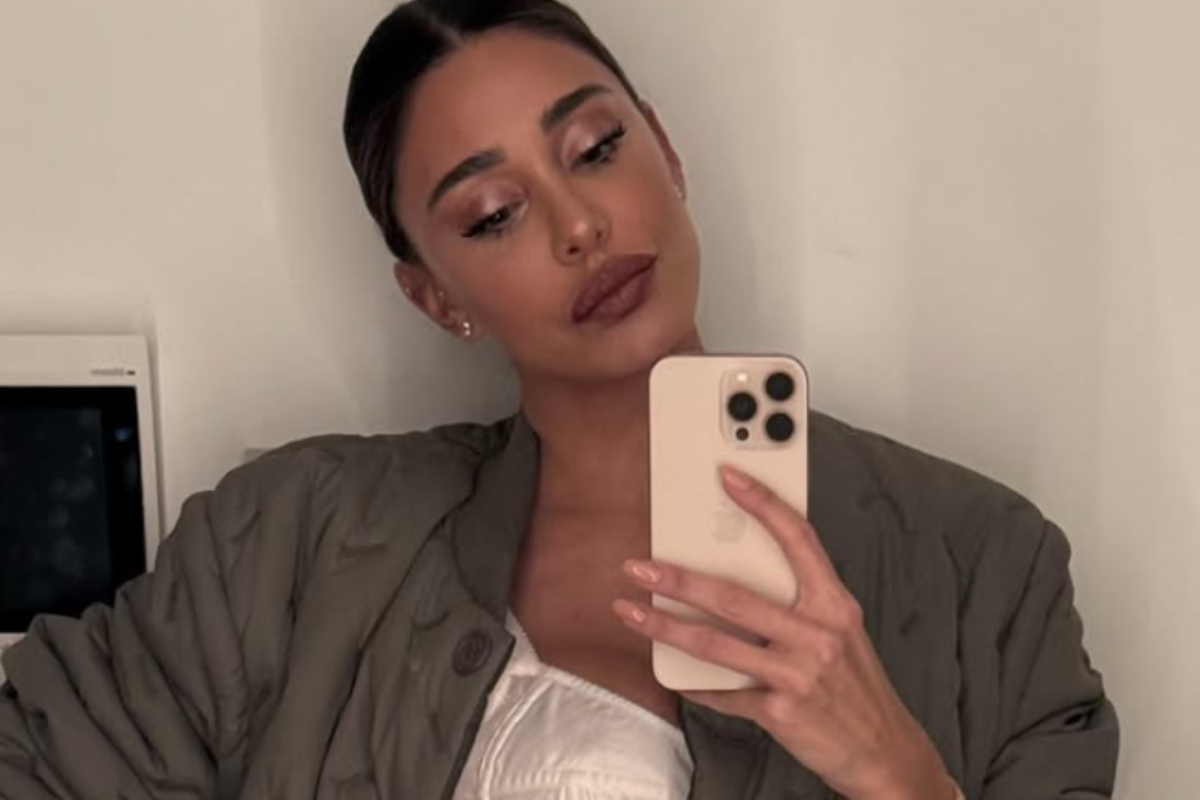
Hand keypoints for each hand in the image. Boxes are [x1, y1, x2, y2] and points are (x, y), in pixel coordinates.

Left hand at [613, 465, 956, 799]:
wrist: (884, 749)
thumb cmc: (853, 682)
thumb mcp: (841, 631)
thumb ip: (798, 601)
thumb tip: (736, 569)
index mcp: (833, 604)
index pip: (799, 539)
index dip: (764, 504)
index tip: (728, 476)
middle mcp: (817, 634)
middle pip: (735, 597)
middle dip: (679, 579)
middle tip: (640, 567)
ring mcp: (798, 674)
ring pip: (716, 645)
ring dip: (665, 628)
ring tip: (631, 612)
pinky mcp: (781, 712)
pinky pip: (724, 694)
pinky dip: (695, 685)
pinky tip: (672, 674)